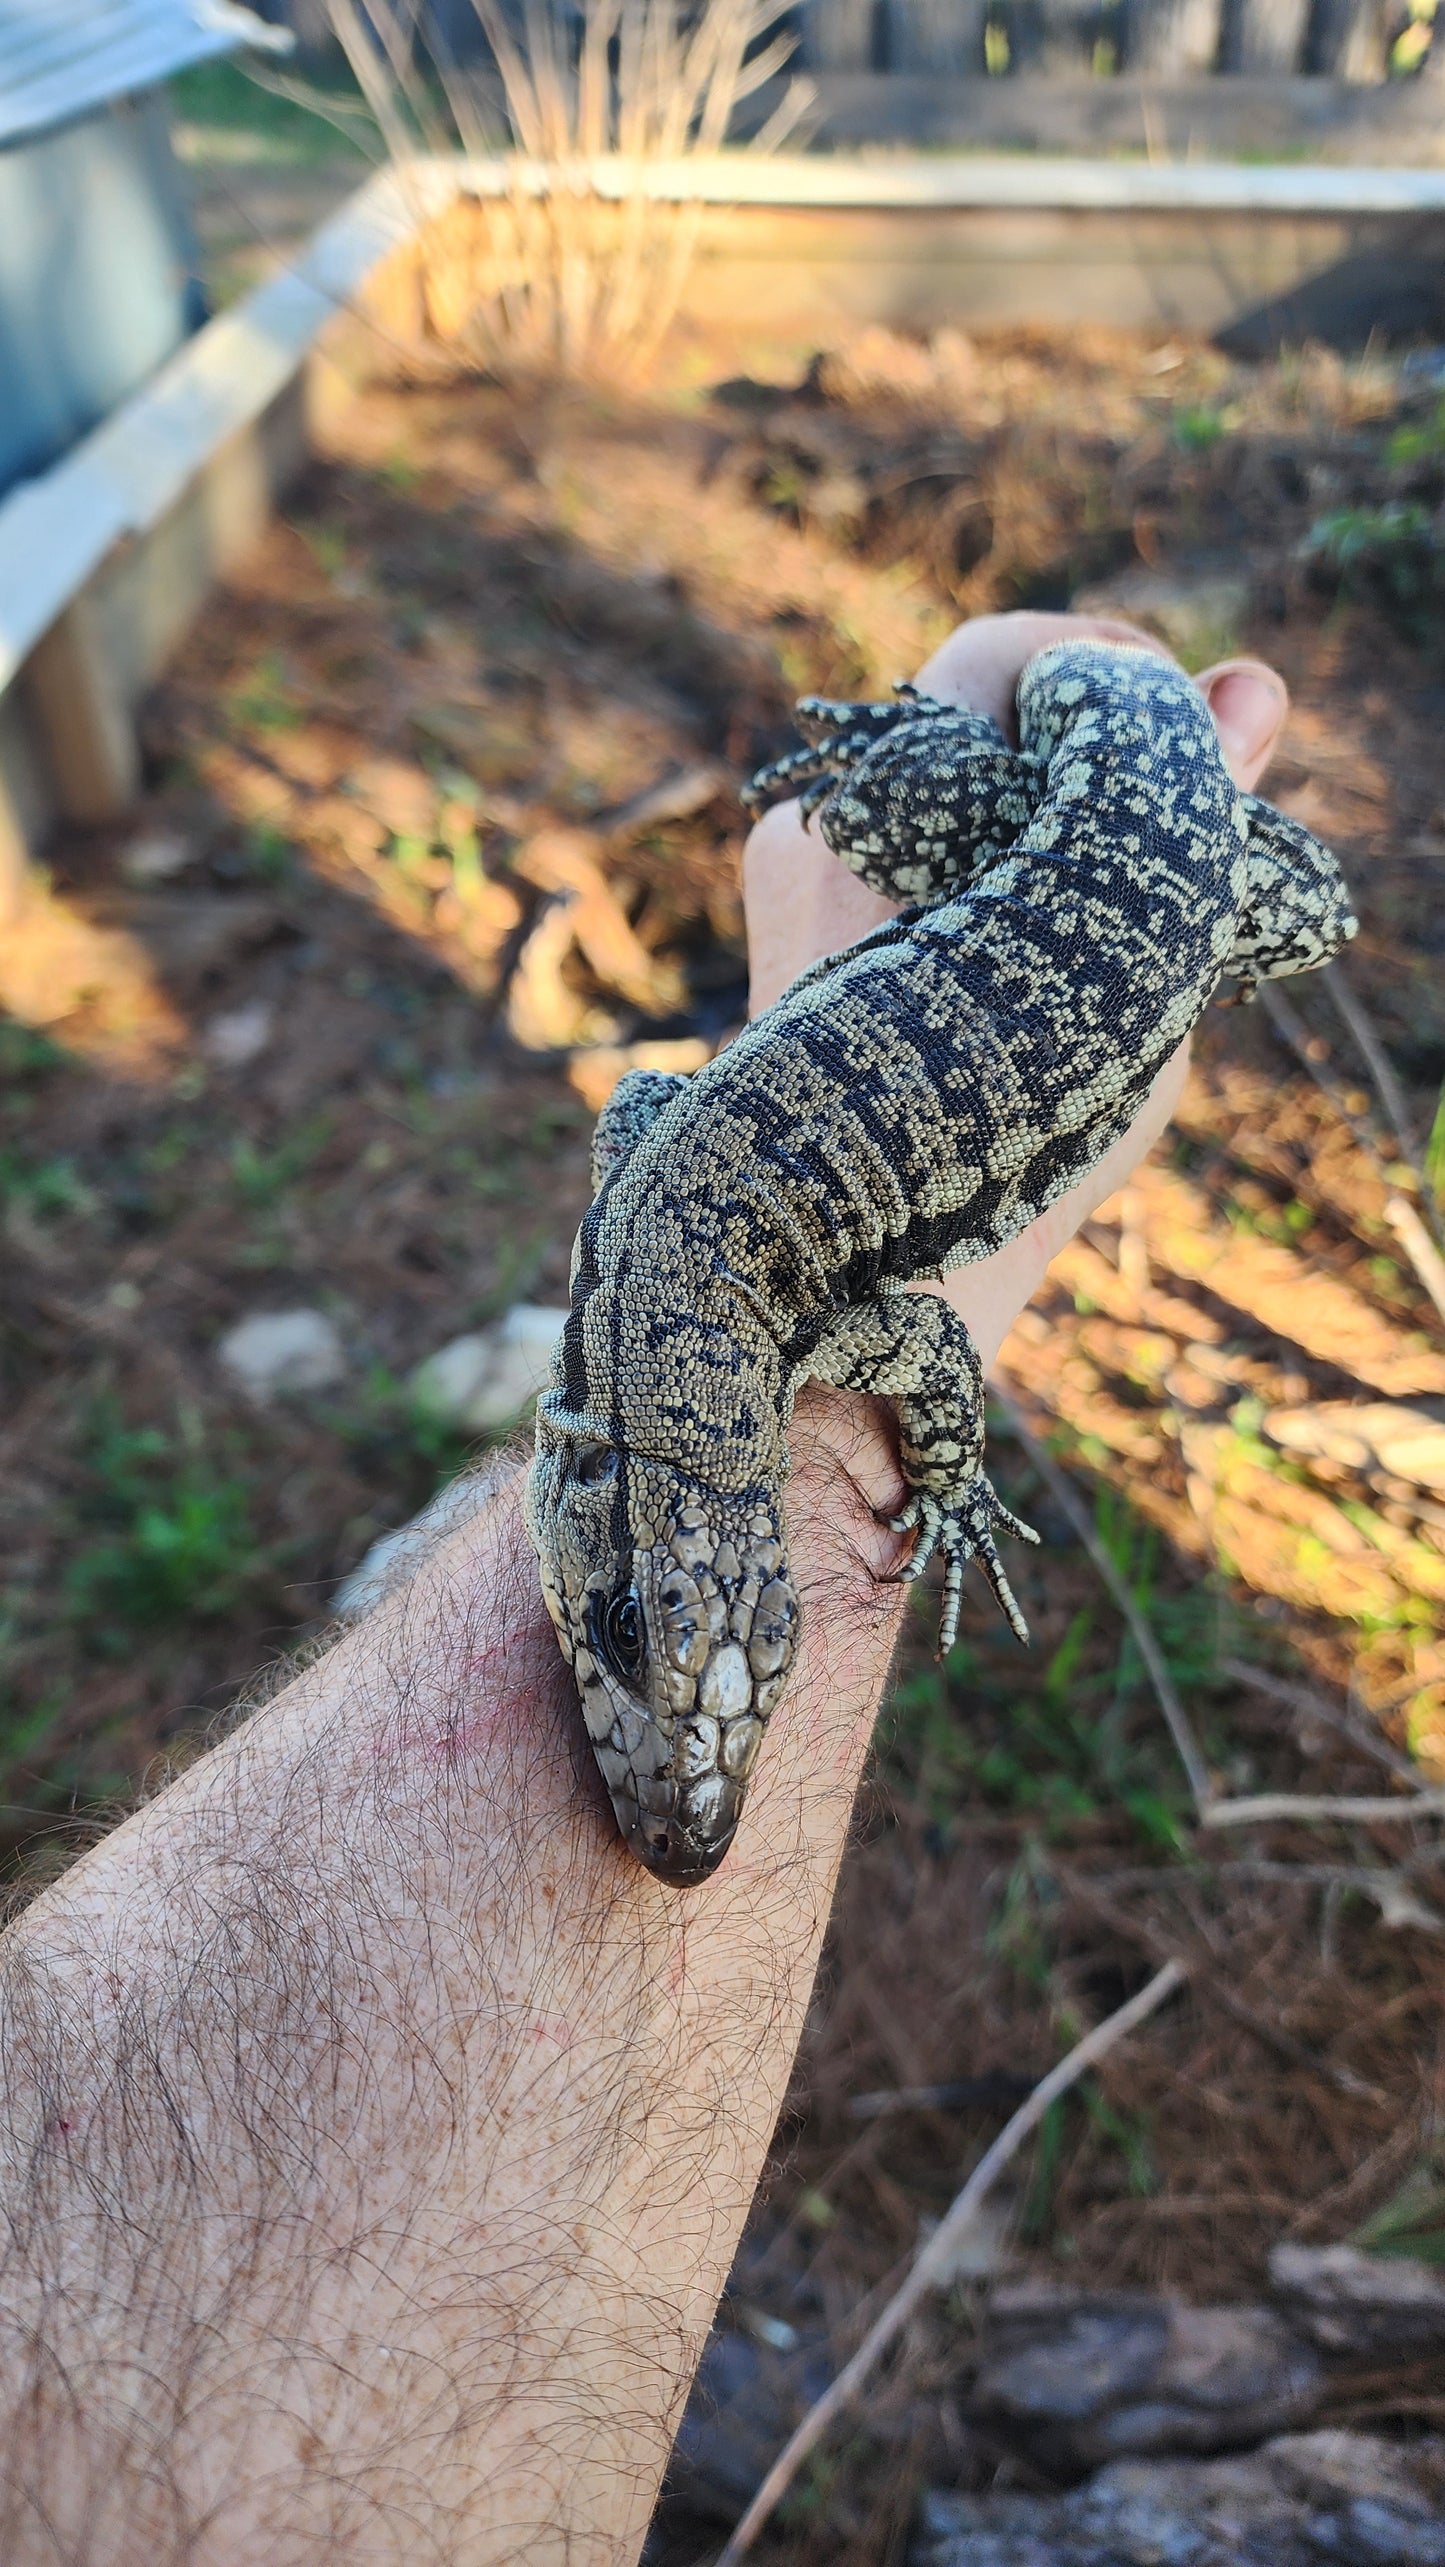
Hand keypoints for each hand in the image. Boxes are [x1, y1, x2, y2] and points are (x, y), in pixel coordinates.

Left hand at [744, 609, 1288, 1375]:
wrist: (865, 1249)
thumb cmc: (1012, 1115)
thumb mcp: (1134, 950)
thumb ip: (1185, 799)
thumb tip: (1254, 685)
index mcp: (905, 796)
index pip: (1010, 653)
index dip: (1111, 674)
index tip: (1183, 743)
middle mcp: (832, 811)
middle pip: (976, 716)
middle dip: (1078, 752)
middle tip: (1161, 827)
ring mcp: (795, 858)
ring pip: (942, 784)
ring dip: (1028, 814)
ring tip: (1094, 908)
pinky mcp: (785, 908)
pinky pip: (894, 843)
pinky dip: (967, 866)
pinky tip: (1019, 948)